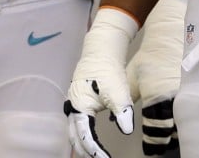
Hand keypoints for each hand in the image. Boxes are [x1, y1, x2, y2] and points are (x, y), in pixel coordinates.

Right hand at [66, 7, 138, 157]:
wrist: (101, 50)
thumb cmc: (108, 70)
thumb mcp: (118, 91)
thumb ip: (122, 111)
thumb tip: (126, 130)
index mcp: (79, 106)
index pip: (85, 136)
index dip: (95, 150)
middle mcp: (72, 106)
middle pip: (75, 137)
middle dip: (85, 151)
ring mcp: (73, 103)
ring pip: (74, 131)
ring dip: (83, 144)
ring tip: (94, 155)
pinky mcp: (79, 101)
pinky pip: (78, 124)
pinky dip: (84, 134)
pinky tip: (93, 139)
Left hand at [126, 0, 185, 154]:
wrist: (172, 36)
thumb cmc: (150, 58)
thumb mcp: (131, 79)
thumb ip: (125, 101)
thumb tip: (116, 119)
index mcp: (154, 96)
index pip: (154, 131)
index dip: (152, 143)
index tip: (150, 149)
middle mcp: (173, 97)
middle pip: (171, 132)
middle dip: (165, 141)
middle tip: (161, 144)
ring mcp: (187, 93)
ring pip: (186, 123)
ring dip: (178, 131)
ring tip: (172, 136)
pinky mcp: (197, 89)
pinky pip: (194, 111)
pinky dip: (189, 119)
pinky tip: (185, 122)